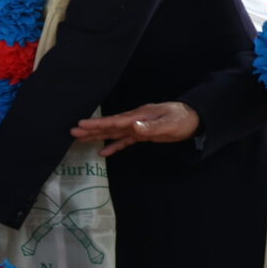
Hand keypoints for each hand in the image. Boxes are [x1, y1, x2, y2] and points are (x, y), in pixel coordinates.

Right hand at [72, 101, 197, 157]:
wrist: (193, 119)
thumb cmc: (181, 119)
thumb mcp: (168, 124)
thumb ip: (150, 126)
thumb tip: (132, 126)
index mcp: (138, 116)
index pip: (114, 121)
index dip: (98, 123)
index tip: (82, 124)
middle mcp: (134, 120)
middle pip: (109, 125)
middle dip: (91, 129)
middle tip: (73, 131)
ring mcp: (137, 127)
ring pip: (113, 132)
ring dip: (98, 135)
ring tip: (80, 139)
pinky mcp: (142, 135)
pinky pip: (124, 141)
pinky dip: (113, 146)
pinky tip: (102, 152)